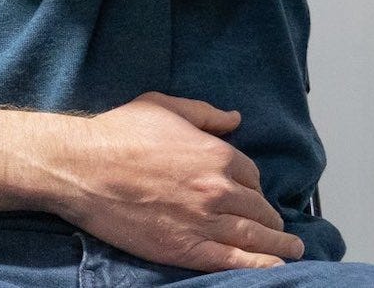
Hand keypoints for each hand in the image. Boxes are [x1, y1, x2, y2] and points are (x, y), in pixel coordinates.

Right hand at [46, 92, 305, 271]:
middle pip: (260, 208)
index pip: (251, 174)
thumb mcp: (161, 106)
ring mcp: (206, 221)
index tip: (248, 191)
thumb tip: (234, 118)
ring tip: (292, 250)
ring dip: (280, 244)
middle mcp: (218, 189)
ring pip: (258, 237)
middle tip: (273, 224)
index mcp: (214, 153)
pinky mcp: (190, 248)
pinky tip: (277, 267)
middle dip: (269, 216)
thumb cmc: (116, 134)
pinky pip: (238, 261)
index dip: (251, 184)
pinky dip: (263, 265)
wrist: (82, 168)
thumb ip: (203, 113)